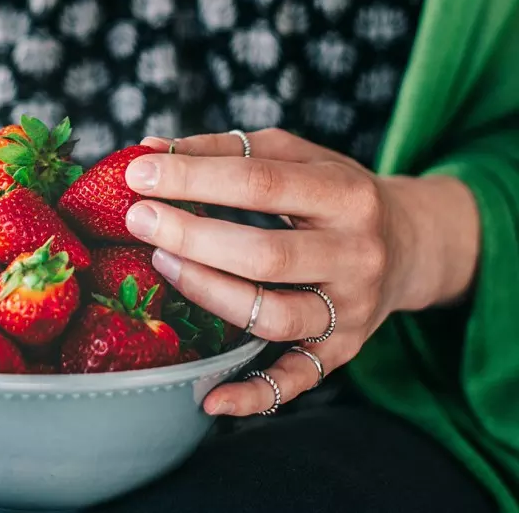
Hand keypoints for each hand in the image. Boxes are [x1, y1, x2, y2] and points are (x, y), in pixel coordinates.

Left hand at [124, 129, 477, 415]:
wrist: (410, 244)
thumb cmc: (334, 194)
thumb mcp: (295, 156)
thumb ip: (225, 151)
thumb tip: (150, 150)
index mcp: (346, 194)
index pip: (260, 183)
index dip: (195, 177)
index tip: (140, 172)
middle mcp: (355, 255)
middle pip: (265, 254)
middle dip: (192, 236)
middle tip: (138, 218)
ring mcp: (350, 310)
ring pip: (274, 316)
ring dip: (209, 293)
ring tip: (162, 263)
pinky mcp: (342, 351)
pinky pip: (297, 381)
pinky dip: (253, 396)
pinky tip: (208, 398)